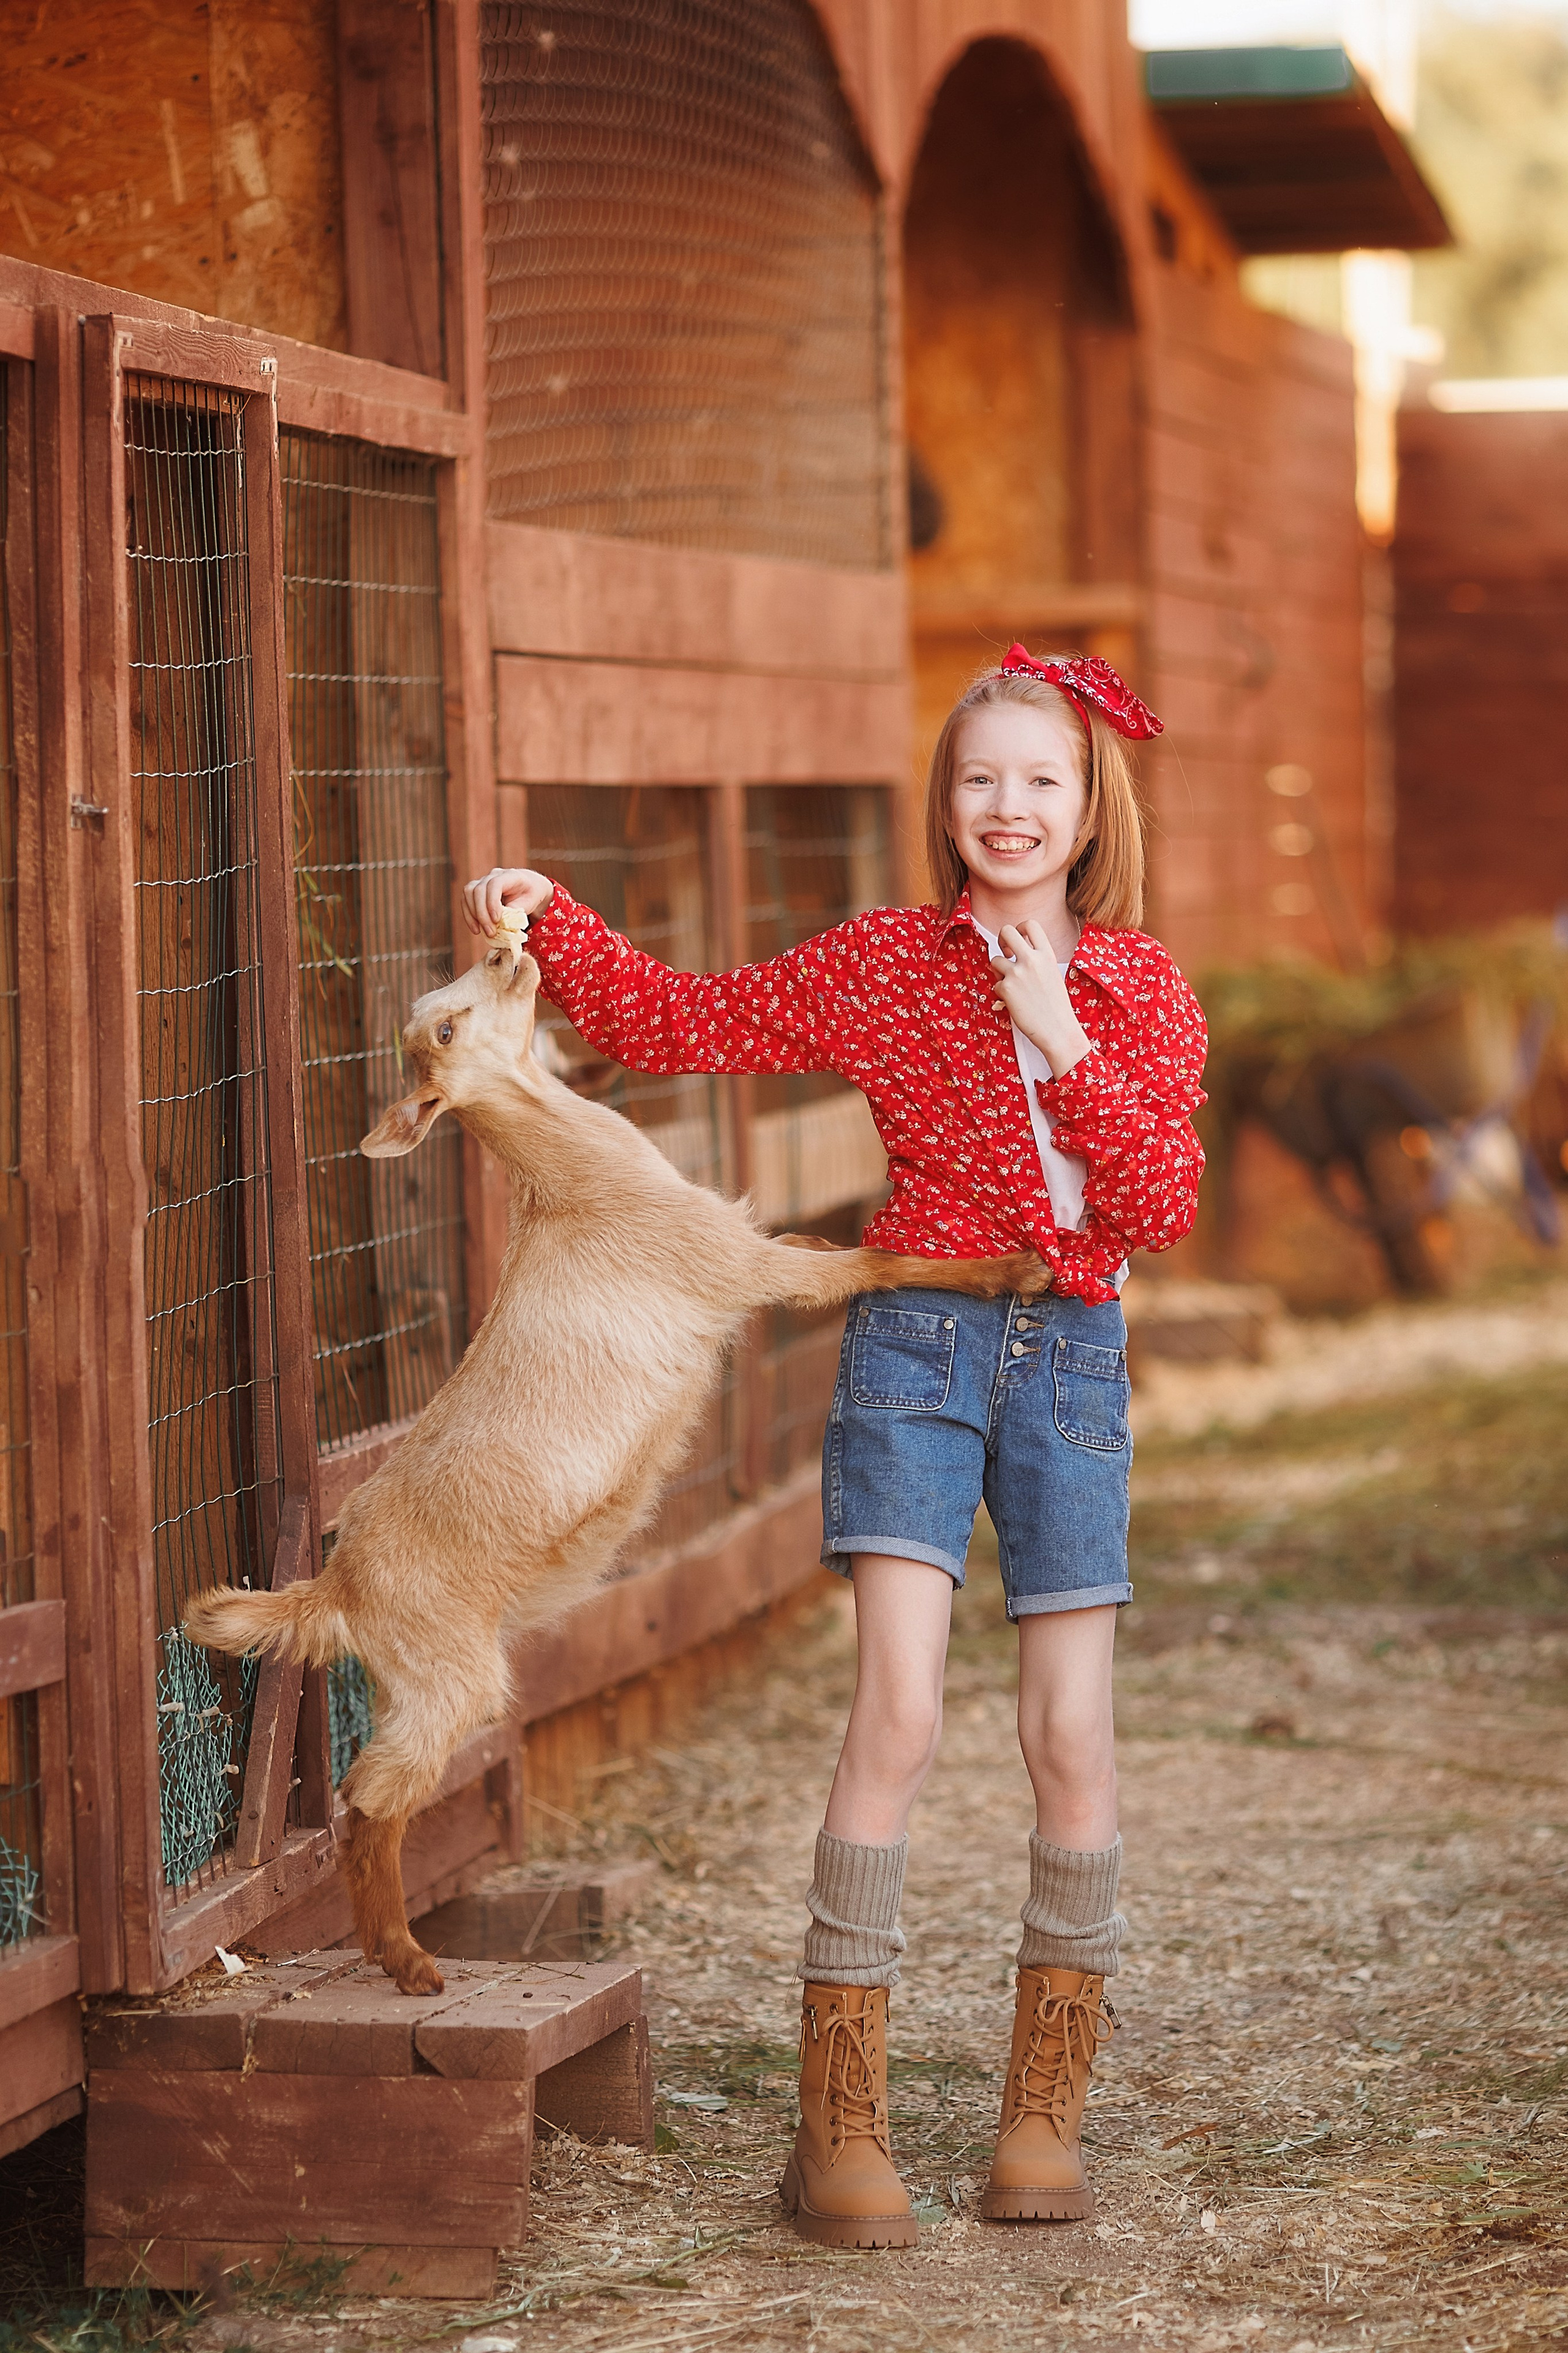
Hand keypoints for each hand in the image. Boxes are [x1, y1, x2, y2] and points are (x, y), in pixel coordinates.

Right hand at [461, 866, 554, 937]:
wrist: (528, 887)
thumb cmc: (530, 895)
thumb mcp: (529, 904)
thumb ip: (515, 911)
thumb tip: (500, 924)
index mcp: (510, 875)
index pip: (495, 884)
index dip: (492, 902)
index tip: (496, 920)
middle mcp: (494, 875)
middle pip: (479, 890)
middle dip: (482, 913)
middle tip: (490, 932)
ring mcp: (483, 881)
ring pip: (469, 893)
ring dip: (473, 914)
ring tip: (481, 931)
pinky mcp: (476, 890)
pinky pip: (466, 900)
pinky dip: (469, 915)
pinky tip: (476, 928)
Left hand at [988, 920, 1091, 1078]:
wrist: (1058, 1030)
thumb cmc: (1056, 1006)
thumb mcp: (1052, 974)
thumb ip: (1037, 961)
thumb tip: (1014, 953)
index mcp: (1047, 954)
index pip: (1031, 924)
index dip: (1019, 928)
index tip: (1018, 941)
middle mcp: (1032, 959)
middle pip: (1006, 930)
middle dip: (1001, 939)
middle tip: (1005, 953)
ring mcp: (1018, 973)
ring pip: (995, 960)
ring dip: (998, 972)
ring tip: (1012, 985)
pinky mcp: (1007, 988)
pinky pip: (995, 984)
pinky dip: (1001, 993)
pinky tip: (1014, 1002)